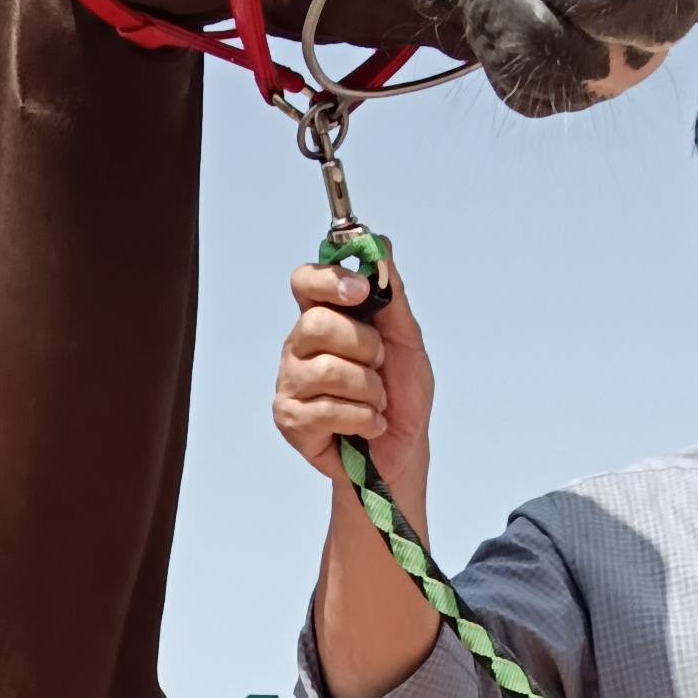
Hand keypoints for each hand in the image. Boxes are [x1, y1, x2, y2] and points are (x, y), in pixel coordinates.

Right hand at [274, 259, 434, 511]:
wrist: (403, 451)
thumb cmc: (402, 396)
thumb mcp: (407, 340)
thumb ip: (392, 296)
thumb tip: (381, 245)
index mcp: (323, 320)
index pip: (305, 282)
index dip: (328, 280)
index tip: (360, 291)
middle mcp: (300, 347)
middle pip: (317, 323)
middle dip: (365, 346)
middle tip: (379, 365)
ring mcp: (291, 384)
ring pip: (329, 370)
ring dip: (370, 390)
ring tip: (377, 402)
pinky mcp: (291, 420)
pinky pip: (329, 409)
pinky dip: (363, 418)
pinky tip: (369, 425)